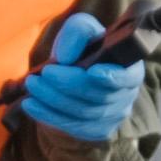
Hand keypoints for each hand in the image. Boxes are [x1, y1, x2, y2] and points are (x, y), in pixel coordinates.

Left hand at [18, 15, 147, 145]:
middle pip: (98, 96)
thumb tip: (65, 58)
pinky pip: (72, 126)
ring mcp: (113, 116)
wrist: (72, 74)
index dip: (113, 77)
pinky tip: (30, 104)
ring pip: (83, 113)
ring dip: (53, 99)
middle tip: (44, 73)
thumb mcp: (81, 29)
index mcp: (130, 68)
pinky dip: (49, 115)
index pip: (127, 77)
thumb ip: (78, 32)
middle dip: (68, 84)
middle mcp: (126, 95)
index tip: (92, 71)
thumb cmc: (82, 48)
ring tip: (32, 84)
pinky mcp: (96, 131)